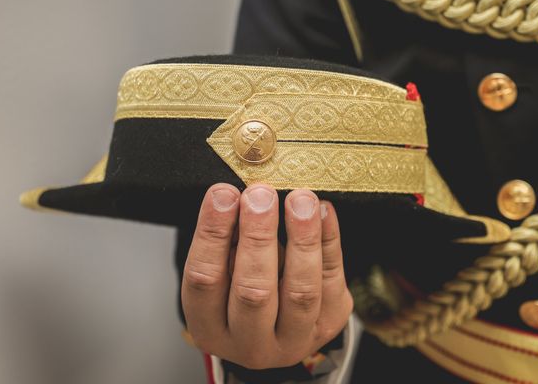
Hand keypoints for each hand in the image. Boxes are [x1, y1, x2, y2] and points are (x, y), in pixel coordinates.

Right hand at [181, 183, 352, 368]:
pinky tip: (323, 211)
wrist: (281, 317)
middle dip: (257, 237)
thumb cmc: (242, 280)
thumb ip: (228, 239)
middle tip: (261, 194)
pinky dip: (329, 242)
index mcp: (210, 329)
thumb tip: (241, 196)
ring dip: (302, 239)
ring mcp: (294, 340)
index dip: (213, 234)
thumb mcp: (222, 266)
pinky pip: (332, 280)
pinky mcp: (329, 323)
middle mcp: (250, 344)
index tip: (223, 193)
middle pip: (254, 292)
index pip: (205, 281)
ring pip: (301, 292)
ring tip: (300, 200)